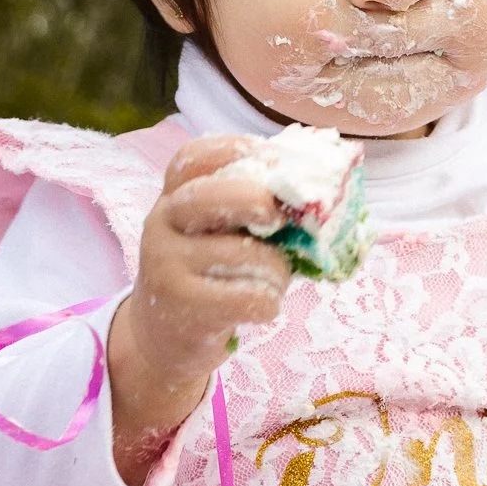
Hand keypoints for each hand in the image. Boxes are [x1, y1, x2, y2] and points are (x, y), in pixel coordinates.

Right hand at [107, 135, 291, 485]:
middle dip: (263, 203)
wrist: (162, 336)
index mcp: (172, 194)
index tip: (278, 162)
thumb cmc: (208, 273)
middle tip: (281, 221)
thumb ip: (251, 204)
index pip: (195, 156)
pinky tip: (259, 308)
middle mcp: (161, 222)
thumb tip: (325, 187)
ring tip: (271, 280)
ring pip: (249, 254)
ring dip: (278, 270)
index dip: (241, 149)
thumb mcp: (215, 229)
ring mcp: (166, 263)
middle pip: (218, 195)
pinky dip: (269, 303)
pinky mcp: (182, 306)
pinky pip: (251, 297)